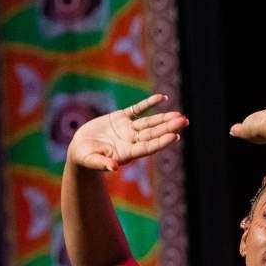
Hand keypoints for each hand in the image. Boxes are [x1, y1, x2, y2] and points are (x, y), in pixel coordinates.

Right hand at [67, 93, 187, 172]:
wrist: (80, 149)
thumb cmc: (84, 158)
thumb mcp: (91, 161)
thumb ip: (102, 164)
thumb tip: (113, 168)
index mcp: (127, 153)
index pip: (148, 147)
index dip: (161, 142)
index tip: (175, 136)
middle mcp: (131, 141)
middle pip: (153, 133)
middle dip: (169, 127)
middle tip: (185, 120)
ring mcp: (127, 129)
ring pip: (149, 122)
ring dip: (164, 118)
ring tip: (179, 115)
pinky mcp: (121, 118)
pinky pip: (137, 109)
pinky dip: (149, 103)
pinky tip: (162, 98)